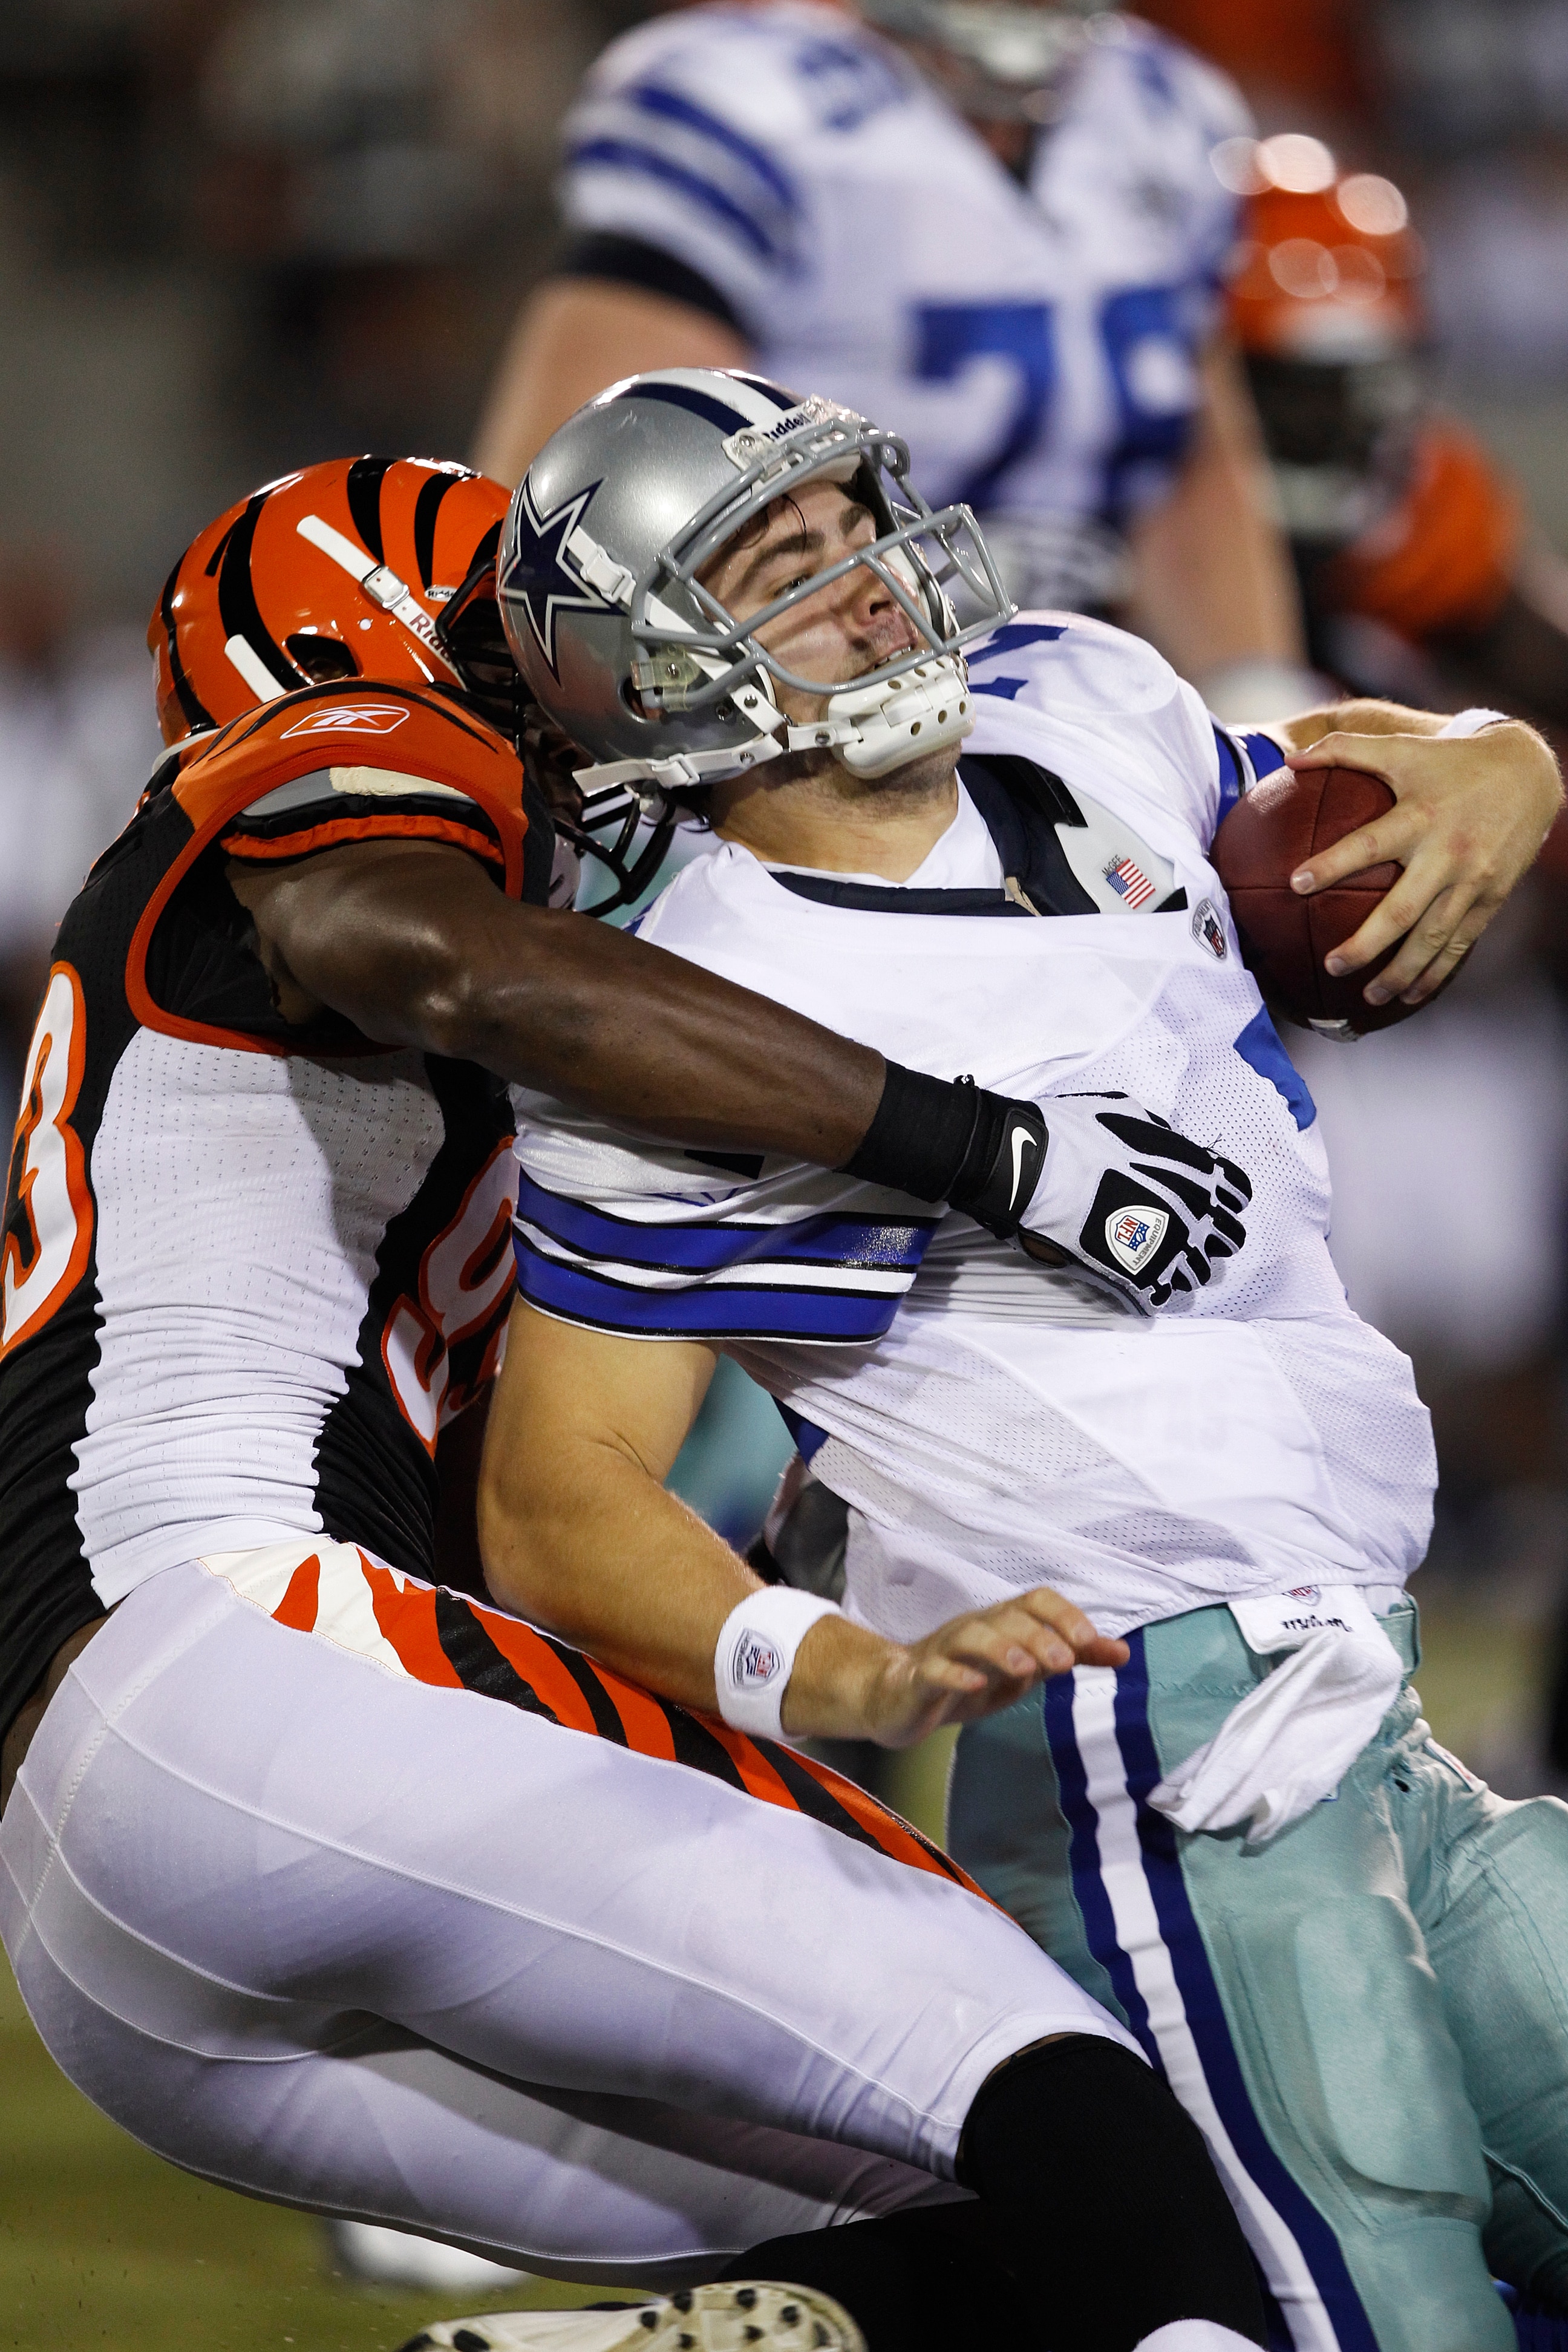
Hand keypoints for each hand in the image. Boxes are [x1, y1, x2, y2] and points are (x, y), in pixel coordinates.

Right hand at [784, 1587, 1128, 1749]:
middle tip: (1065, 1663)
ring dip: (1001, 1649)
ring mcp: (945, 1650)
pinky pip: (935, 1669)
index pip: (1036, 1601)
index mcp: (1004, 1622)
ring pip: (971, 1636)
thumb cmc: (969, 1677)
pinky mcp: (919, 1677)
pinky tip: (975, 1685)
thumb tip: (1122, 1652)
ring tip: (1026, 1670)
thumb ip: (1070, 1656)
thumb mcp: (1025, 1668)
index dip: (1064, 1616)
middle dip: (1040, 1636)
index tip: (1091, 1644)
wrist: (898, 1696)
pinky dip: (955, 1675)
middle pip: (1009, 1617)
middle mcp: (976, 1627)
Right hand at [1018, 1093, 1251, 1311]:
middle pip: (1229, 1240)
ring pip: (1199, 1272)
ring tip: (1157, 1259)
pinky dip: (1155, 1288)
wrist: (1037, 1169)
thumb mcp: (1128, 1111)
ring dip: (1183, 1265)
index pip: (1239, 1192)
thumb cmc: (1077, 1134)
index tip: (1205, 1199)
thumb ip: (1158, 1133)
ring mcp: (1170, 1247)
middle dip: (1211, 1237)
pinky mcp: (1141, 1274)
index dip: (1223, 1197)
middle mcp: (1195, 1211)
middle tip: (1182, 1232)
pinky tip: (1140, 1278)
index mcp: (1196, 1170)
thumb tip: (1164, 1138)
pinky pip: (1164, 1292)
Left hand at [1285, 722, 1562, 1006]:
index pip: (1368, 843)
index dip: (1331, 864)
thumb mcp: (1402, 748)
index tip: (1296, 885)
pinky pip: (1462, 943)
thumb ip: (1345, 751)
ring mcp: (1473, 879)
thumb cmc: (1451, 761)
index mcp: (1420, 816)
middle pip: (1402, 910)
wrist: (1529, 772)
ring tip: (1368, 997)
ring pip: (1434, 937)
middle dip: (1366, 943)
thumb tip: (1290, 760)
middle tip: (1332, 966)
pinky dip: (1437, 972)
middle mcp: (1448, 852)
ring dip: (1401, 972)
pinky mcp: (1492, 897)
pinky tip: (1412, 994)